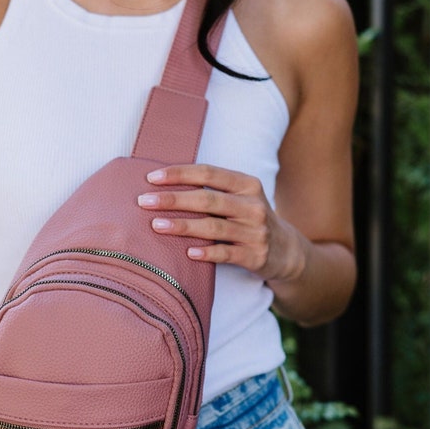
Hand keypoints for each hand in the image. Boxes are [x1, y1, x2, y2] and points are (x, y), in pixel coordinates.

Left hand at [137, 163, 305, 282]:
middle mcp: (253, 206)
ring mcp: (256, 232)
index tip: (151, 177)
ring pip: (213, 227)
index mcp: (247, 184)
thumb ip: (212, 189)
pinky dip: (206, 253)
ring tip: (156, 225)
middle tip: (144, 201)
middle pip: (207, 199)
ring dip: (182, 226)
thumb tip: (162, 184)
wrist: (285, 250)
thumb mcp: (240, 197)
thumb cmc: (248, 218)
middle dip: (173, 199)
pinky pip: (226, 254)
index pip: (208, 172)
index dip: (179, 173)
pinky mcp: (256, 256)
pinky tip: (187, 252)